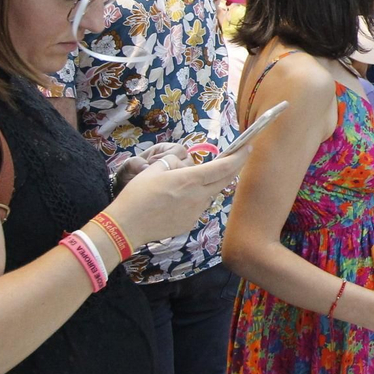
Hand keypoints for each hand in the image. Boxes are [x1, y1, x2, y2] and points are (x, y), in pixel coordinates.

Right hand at [106, 147, 251, 247]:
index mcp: (190, 180)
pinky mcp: (190, 223)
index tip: (247, 147)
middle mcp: (198, 196)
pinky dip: (195, 199)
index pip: (224, 167)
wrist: (126, 226)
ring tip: (189, 182)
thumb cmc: (136, 195)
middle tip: (239, 156)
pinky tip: (176, 201)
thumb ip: (173, 164)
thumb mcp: (153, 170)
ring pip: (210, 194)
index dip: (239, 157)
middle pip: (225, 180)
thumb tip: (183, 164)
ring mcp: (196, 212)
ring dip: (209, 185)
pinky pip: (198, 207)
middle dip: (235, 167)